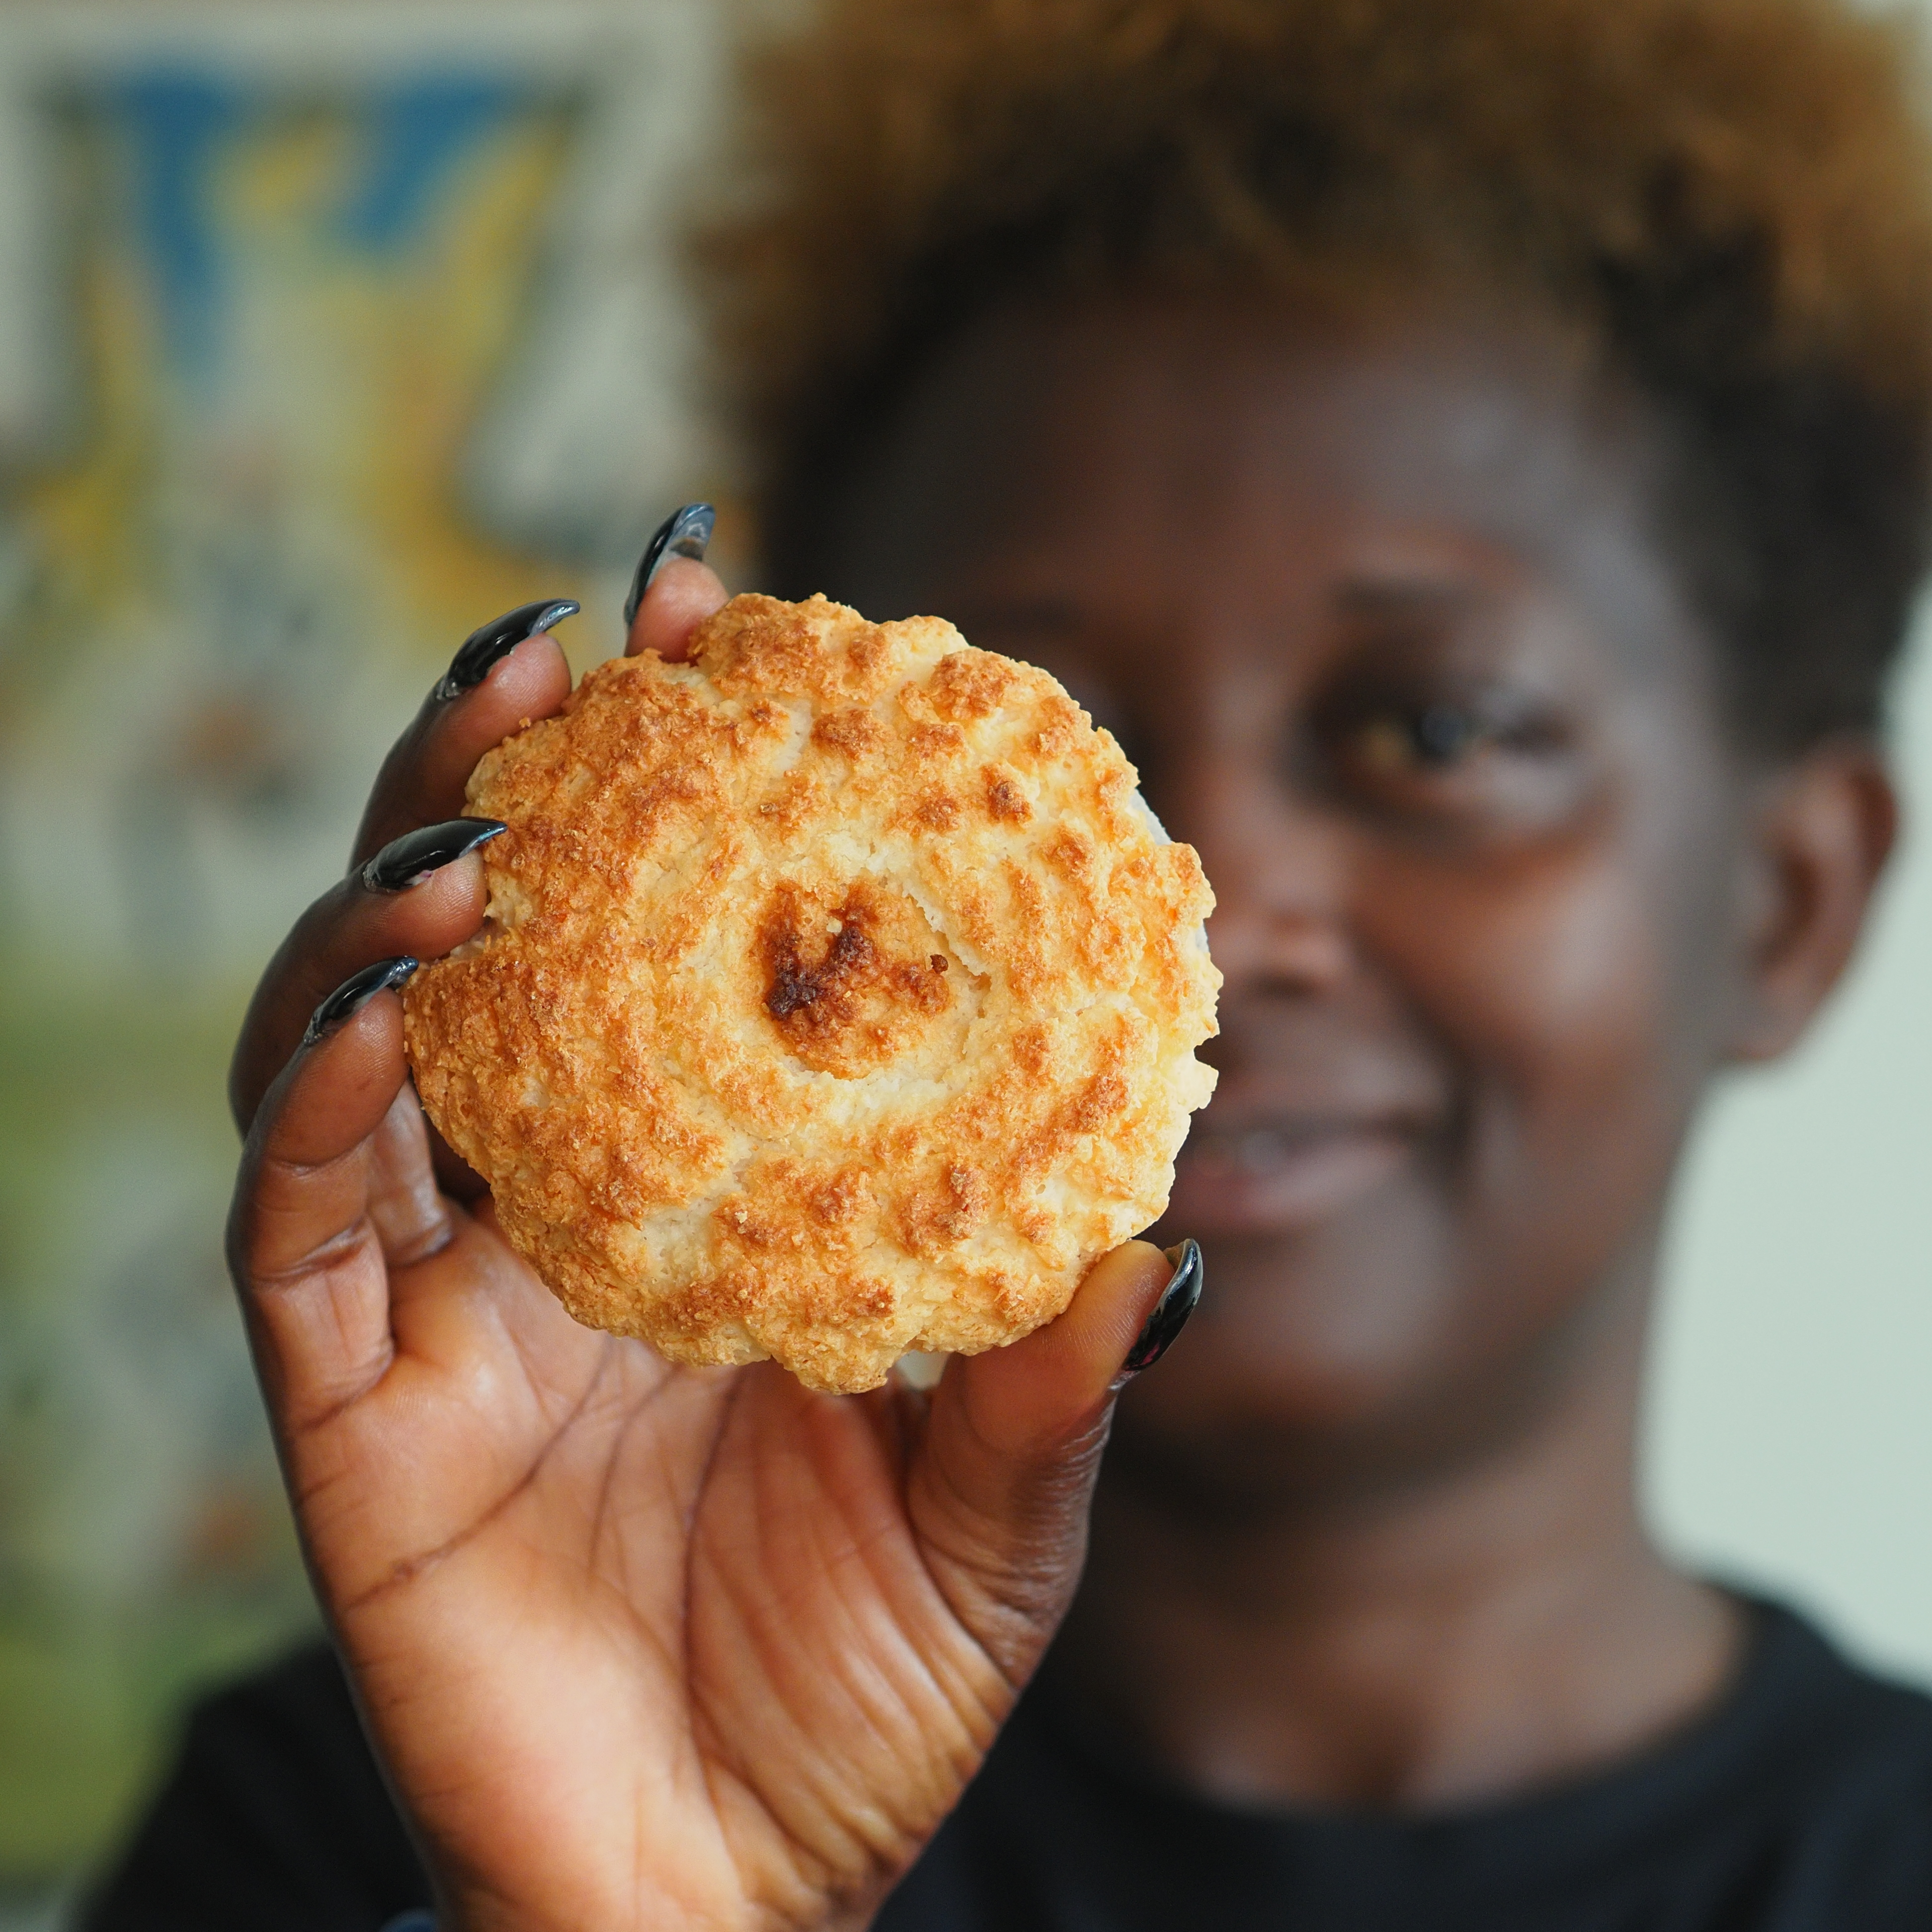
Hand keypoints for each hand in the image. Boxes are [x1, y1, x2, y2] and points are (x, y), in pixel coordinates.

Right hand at [226, 553, 1193, 1931]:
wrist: (733, 1890)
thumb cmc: (865, 1694)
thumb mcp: (996, 1513)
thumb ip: (1050, 1375)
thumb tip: (1166, 1235)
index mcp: (702, 1198)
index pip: (669, 944)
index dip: (679, 779)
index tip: (721, 618)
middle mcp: (555, 1210)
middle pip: (489, 940)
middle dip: (504, 775)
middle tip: (562, 641)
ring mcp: (436, 1297)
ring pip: (354, 1038)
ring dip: (387, 899)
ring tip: (479, 816)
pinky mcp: (347, 1402)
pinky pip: (290, 1221)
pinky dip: (316, 1097)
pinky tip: (383, 1000)